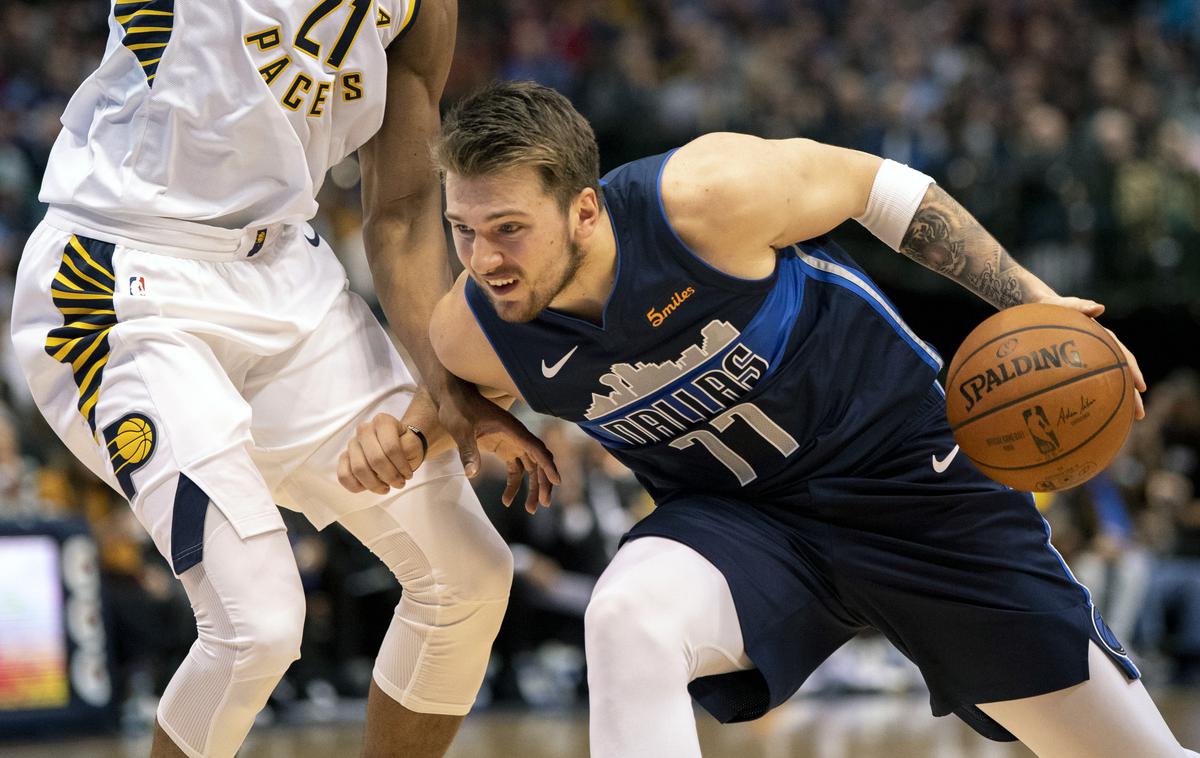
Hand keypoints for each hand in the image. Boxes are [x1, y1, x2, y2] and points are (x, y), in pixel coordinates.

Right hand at [337, 389, 437, 494]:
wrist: (397, 446)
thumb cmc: (405, 445)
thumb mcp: (413, 444)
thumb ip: (406, 450)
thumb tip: (391, 463)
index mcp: (383, 421)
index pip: (391, 448)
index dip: (401, 466)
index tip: (408, 475)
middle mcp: (364, 429)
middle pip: (375, 459)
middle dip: (390, 476)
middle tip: (399, 483)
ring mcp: (352, 443)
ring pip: (359, 469)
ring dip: (374, 484)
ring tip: (386, 487)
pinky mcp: (344, 457)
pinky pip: (343, 475)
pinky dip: (355, 486)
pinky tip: (368, 487)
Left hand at [435, 377, 560, 513]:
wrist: (452, 397)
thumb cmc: (458, 409)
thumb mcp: (461, 430)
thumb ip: (468, 450)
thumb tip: (472, 474)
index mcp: (512, 430)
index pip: (536, 449)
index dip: (548, 465)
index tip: (557, 481)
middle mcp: (517, 436)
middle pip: (538, 461)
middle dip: (543, 483)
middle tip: (542, 505)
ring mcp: (512, 442)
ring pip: (530, 468)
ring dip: (533, 487)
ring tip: (530, 510)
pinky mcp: (503, 448)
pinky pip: (516, 469)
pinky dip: (515, 484)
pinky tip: (507, 500)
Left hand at [1032, 295, 1145, 418]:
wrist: (1039, 313)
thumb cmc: (1052, 309)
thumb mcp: (1064, 306)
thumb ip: (1080, 306)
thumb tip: (1099, 308)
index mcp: (1103, 338)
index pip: (1123, 356)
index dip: (1133, 371)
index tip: (1141, 388)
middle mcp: (1101, 351)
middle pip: (1121, 375)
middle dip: (1132, 395)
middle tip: (1139, 415)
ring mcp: (1090, 361)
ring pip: (1109, 382)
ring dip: (1119, 400)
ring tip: (1125, 420)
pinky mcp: (1077, 368)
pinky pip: (1089, 386)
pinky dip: (1096, 399)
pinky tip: (1094, 416)